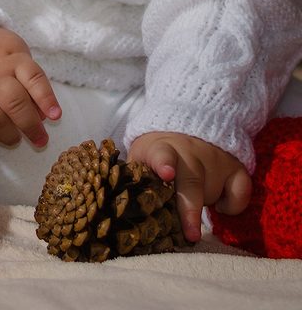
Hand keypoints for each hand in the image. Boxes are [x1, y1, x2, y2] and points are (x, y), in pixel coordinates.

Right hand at [0, 26, 61, 148]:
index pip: (34, 78)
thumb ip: (31, 80)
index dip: (46, 99)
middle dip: (31, 127)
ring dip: (10, 136)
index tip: (56, 116)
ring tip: (15, 138)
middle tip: (40, 140)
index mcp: (12, 60)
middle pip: (15, 104)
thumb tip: (43, 115)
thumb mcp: (16, 52)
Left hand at [127, 132, 251, 242]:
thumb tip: (122, 208)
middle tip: (191, 234)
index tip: (166, 173)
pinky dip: (233, 204)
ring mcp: (214, 159)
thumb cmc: (158, 153)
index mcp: (161, 149)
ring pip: (214, 190)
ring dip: (204, 204)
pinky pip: (240, 193)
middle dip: (190, 209)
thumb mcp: (142, 158)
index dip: (164, 164)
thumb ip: (136, 179)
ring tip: (191, 204)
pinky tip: (220, 204)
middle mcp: (189, 152)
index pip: (161, 154)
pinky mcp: (236, 167)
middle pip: (192, 181)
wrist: (186, 126)